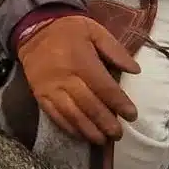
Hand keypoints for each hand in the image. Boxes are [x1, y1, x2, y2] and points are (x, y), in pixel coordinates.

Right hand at [17, 15, 140, 145]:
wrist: (33, 29)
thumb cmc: (68, 30)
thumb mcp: (94, 30)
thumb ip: (115, 49)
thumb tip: (135, 70)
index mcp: (82, 61)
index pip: (104, 88)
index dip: (119, 104)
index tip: (132, 115)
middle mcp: (66, 78)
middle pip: (89, 105)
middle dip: (106, 122)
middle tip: (119, 134)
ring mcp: (51, 88)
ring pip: (72, 114)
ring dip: (89, 130)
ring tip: (103, 140)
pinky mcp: (40, 95)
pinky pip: (55, 115)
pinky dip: (68, 127)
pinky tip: (80, 135)